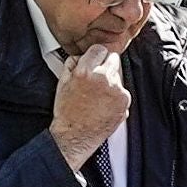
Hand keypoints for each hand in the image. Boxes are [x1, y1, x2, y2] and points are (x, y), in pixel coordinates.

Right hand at [50, 45, 130, 169]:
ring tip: (98, 96)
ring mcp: (116, 90)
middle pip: (113, 59)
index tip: (95, 61)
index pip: (99, 49)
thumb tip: (81, 55)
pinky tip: (104, 104)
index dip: (95, 56)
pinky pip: (123, 90)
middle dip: (105, 65)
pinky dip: (116, 95)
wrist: (75, 137)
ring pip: (118, 75)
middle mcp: (103, 78)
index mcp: (85, 71)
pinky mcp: (125, 101)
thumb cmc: (66, 113)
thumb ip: (72, 63)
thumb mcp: (62, 83)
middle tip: (97, 79)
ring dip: (111, 81)